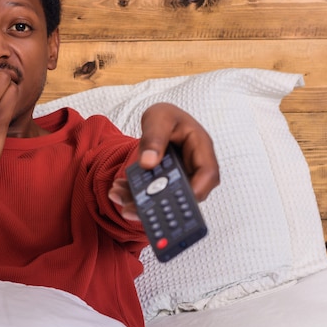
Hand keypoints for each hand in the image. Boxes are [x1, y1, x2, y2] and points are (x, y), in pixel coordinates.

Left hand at [109, 103, 219, 220]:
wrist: (158, 121)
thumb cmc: (165, 117)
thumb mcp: (158, 118)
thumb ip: (154, 137)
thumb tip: (148, 162)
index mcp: (201, 147)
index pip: (208, 174)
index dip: (195, 190)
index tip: (172, 199)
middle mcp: (193, 166)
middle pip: (184, 193)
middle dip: (158, 203)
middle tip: (132, 209)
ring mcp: (180, 177)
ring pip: (166, 197)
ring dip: (141, 202)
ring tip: (118, 197)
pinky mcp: (166, 183)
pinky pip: (153, 193)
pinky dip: (135, 194)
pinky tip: (118, 190)